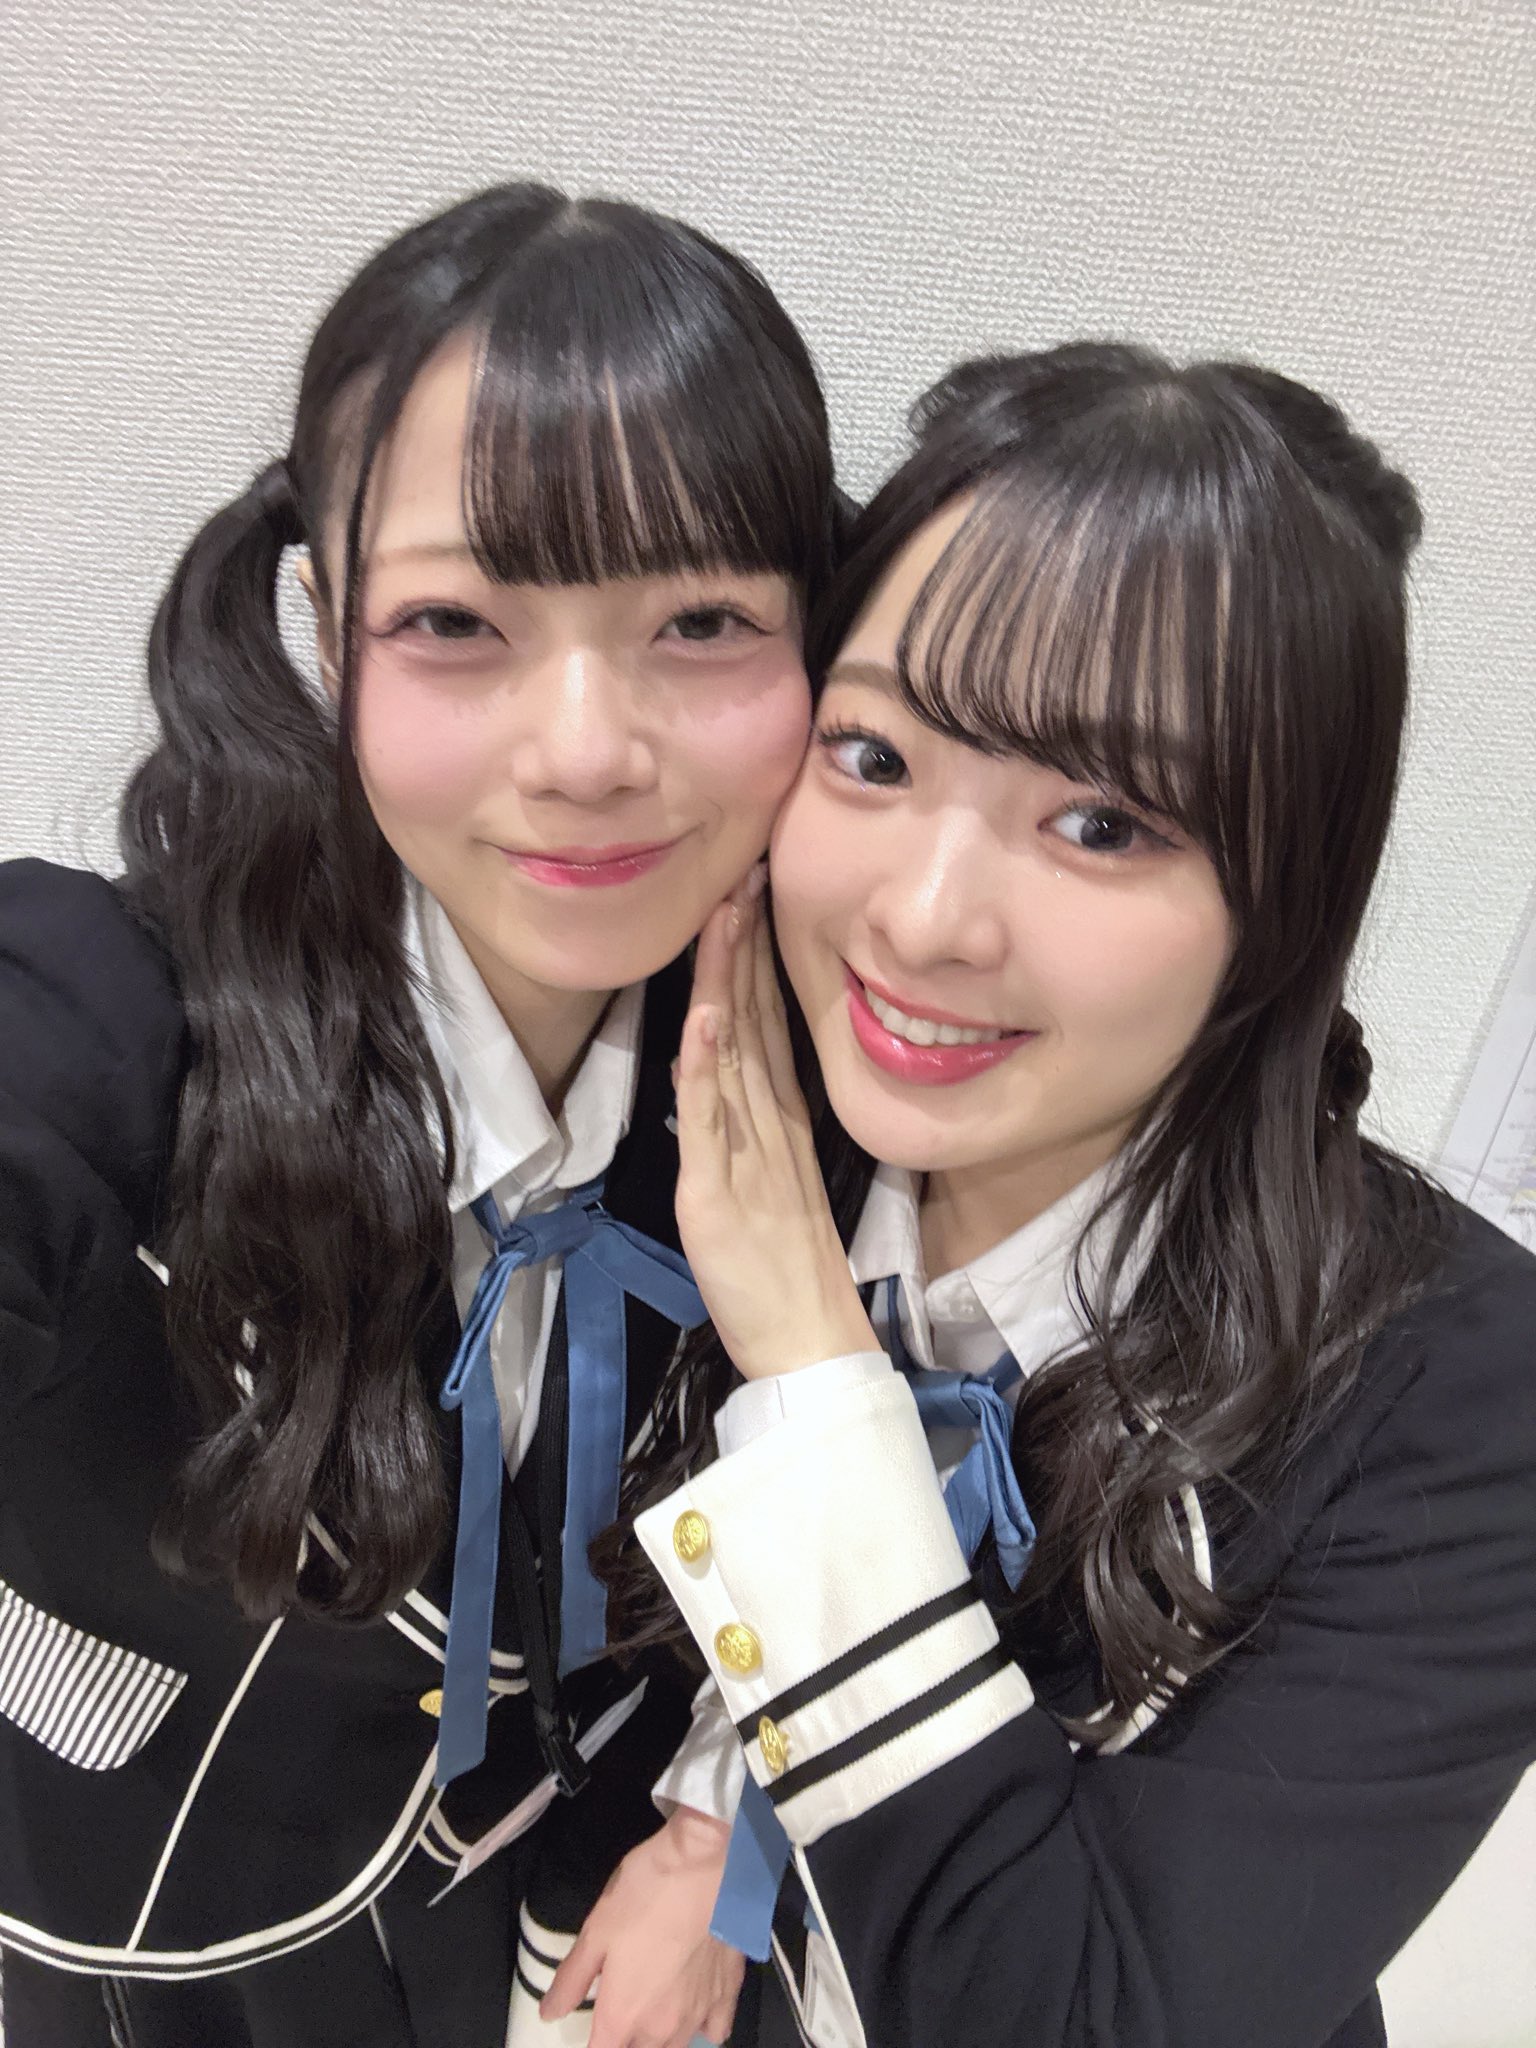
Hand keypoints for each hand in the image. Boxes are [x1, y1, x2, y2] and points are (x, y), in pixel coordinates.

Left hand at [540, 1806, 744, 2046]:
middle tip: (621, 2011)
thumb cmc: (645, 1894)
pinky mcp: (729, 1995)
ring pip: (676, 2047)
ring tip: (653, 2012)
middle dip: (626, 2041)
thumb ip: (572, 1979)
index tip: (594, 2029)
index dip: (593, 2044)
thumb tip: (549, 2014)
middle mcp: (662, 2028)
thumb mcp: (596, 1930)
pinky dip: (703, 2028)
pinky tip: (696, 2008)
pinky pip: (715, 2031)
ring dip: (659, 2040)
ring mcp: (700, 2014)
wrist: (711, 1866)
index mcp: (623, 2015)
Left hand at [674, 870, 877, 1379]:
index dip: (755, 962)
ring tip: (724, 914)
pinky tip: (702, 1014)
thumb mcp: (775, 1186)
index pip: (768, 1024)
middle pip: (754, 1020)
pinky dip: (703, 1064)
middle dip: (743, 947)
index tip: (752, 900)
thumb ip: (752, 1130)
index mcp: (783, 1122)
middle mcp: (770, 1124)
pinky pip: (708, 1117)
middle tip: (744, 875)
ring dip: (724, 981)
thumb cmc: (788, 1276)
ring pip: (732, 1052)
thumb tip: (722, 1073)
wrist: (811, 1342)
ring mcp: (746, 1152)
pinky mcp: (716, 1190)